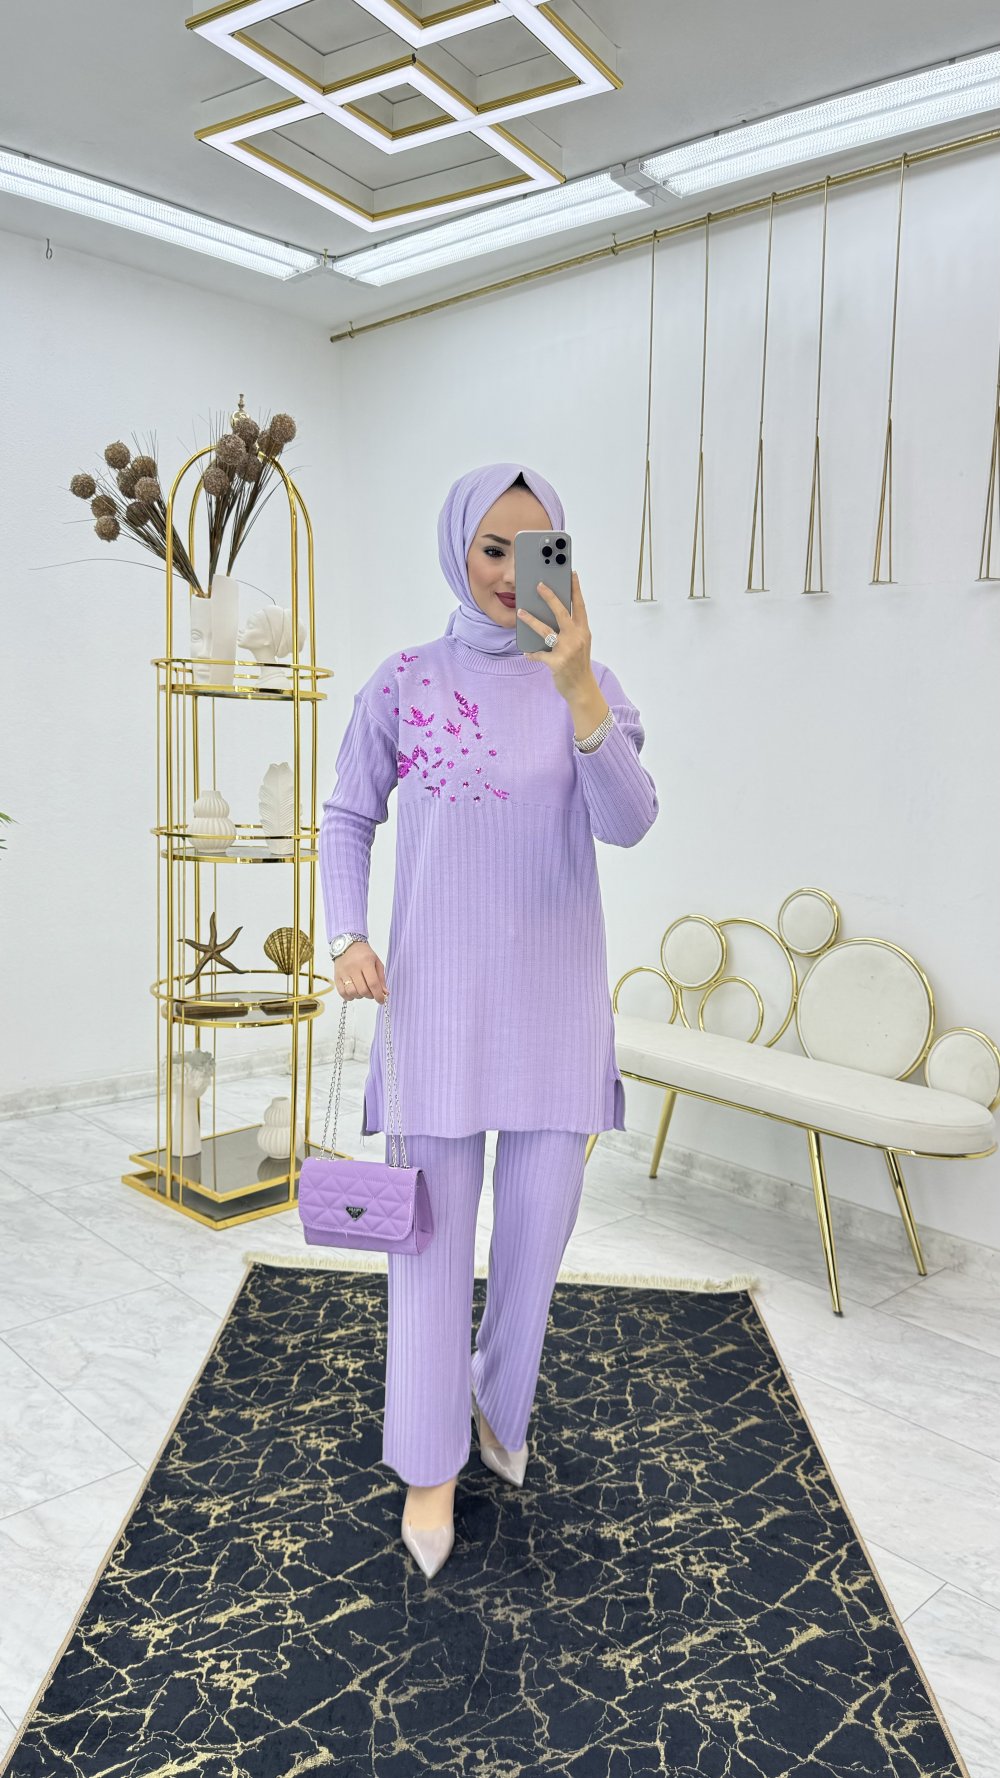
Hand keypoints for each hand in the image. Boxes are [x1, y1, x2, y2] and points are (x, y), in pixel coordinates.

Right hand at [334, 939, 386, 1002]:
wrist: (348, 945)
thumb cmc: (364, 954)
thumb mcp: (376, 962)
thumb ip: (381, 978)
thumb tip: (385, 993)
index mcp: (366, 962)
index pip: (373, 983)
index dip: (378, 995)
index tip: (381, 1000)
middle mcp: (353, 968)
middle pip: (363, 990)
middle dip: (370, 996)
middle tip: (372, 993)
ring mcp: (343, 972)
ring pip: (352, 992)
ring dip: (360, 996)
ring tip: (362, 991)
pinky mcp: (336, 976)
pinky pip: (342, 992)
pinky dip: (349, 996)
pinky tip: (354, 993)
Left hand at [517, 572, 593, 702]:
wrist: (582, 689)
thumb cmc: (578, 664)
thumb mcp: (580, 644)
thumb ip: (570, 629)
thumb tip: (552, 615)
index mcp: (583, 631)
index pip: (580, 606)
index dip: (576, 589)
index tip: (572, 573)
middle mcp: (577, 638)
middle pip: (561, 612)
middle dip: (550, 597)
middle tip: (539, 585)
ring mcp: (567, 650)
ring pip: (546, 630)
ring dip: (531, 620)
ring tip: (520, 612)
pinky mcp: (557, 663)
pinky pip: (539, 654)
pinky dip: (531, 653)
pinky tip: (526, 652)